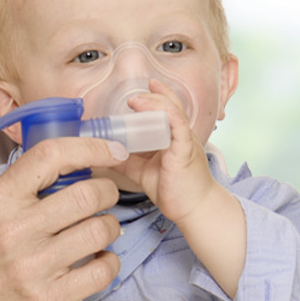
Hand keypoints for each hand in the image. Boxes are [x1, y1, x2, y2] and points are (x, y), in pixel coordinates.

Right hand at [0, 137, 127, 300]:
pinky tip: (98, 258)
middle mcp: (15, 230)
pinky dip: (109, 261)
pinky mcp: (47, 299)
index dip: (89, 147)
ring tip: (99, 228)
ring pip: (100, 231)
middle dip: (107, 191)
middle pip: (87, 195)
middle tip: (104, 195)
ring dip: (110, 226)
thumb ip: (24, 186)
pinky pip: (101, 271)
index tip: (110, 150)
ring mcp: (32, 267)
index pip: (50, 156)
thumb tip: (75, 165)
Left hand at [109, 78, 222, 223]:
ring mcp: (185, 141)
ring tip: (136, 101)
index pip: (166, 110)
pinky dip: (167, 115)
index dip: (156, 97)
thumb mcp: (143, 171)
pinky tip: (155, 110)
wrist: (195, 211)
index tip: (142, 90)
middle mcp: (181, 135)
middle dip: (153, 96)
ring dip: (155, 102)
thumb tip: (104, 153)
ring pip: (173, 111)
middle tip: (132, 97)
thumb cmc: (175, 191)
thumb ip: (127, 160)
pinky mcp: (185, 151)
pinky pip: (178, 126)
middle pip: (170, 105)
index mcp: (173, 138)